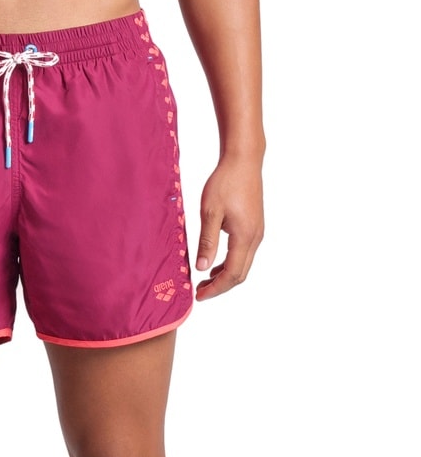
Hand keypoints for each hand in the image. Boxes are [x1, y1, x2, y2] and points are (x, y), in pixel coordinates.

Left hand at [194, 155, 263, 300]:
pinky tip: (216, 260)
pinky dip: (231, 262)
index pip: (232, 274)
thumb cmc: (225, 182)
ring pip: (243, 263)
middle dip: (221, 286)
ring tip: (205, 278)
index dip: (216, 289)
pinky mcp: (254, 225)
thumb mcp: (210, 211)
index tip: (199, 295)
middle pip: (241, 273)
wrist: (243, 161)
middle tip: (200, 291)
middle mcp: (255, 238)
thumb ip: (207, 240)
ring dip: (226, 275)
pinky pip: (244, 252)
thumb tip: (202, 267)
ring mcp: (257, 232)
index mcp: (245, 236)